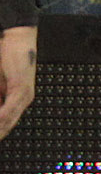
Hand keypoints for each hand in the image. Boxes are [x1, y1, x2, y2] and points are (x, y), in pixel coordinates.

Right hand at [0, 26, 36, 141]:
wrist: (18, 41)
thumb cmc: (6, 59)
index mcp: (18, 100)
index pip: (7, 122)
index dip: (1, 131)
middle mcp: (24, 99)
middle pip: (8, 124)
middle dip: (0, 133)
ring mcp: (24, 94)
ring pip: (9, 119)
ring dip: (0, 128)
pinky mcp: (21, 87)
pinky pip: (10, 106)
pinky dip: (2, 115)